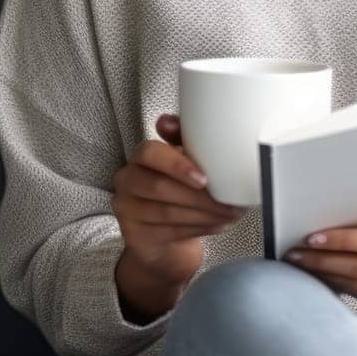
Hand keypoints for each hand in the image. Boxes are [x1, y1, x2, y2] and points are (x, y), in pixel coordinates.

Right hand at [112, 113, 246, 286]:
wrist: (165, 230)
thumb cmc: (180, 186)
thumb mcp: (187, 159)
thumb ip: (183, 138)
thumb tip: (166, 121)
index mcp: (141, 156)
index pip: (150, 153)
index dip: (177, 165)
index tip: (205, 179)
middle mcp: (127, 180)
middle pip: (160, 187)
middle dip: (200, 198)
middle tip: (230, 204)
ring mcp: (126, 209)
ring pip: (167, 212)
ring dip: (204, 215)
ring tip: (229, 215)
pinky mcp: (134, 234)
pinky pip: (168, 232)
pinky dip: (198, 229)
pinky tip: (217, 225)